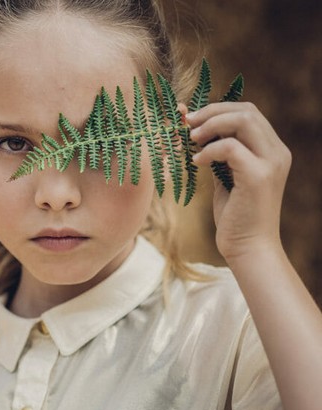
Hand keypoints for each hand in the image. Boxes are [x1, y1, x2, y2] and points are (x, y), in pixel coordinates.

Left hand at [185, 102, 291, 262]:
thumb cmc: (236, 215)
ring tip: (191, 139)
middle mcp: (277, 152)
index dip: (218, 109)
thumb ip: (222, 155)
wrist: (249, 247)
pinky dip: (209, 150)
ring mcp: (271, 163)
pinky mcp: (258, 176)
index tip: (191, 119)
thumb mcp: (228, 177)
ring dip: (210, 125)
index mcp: (271, 150)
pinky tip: (196, 162)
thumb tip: (199, 133)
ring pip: (243, 121)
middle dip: (212, 112)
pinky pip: (231, 147)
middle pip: (247, 111)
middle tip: (187, 124)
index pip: (249, 112)